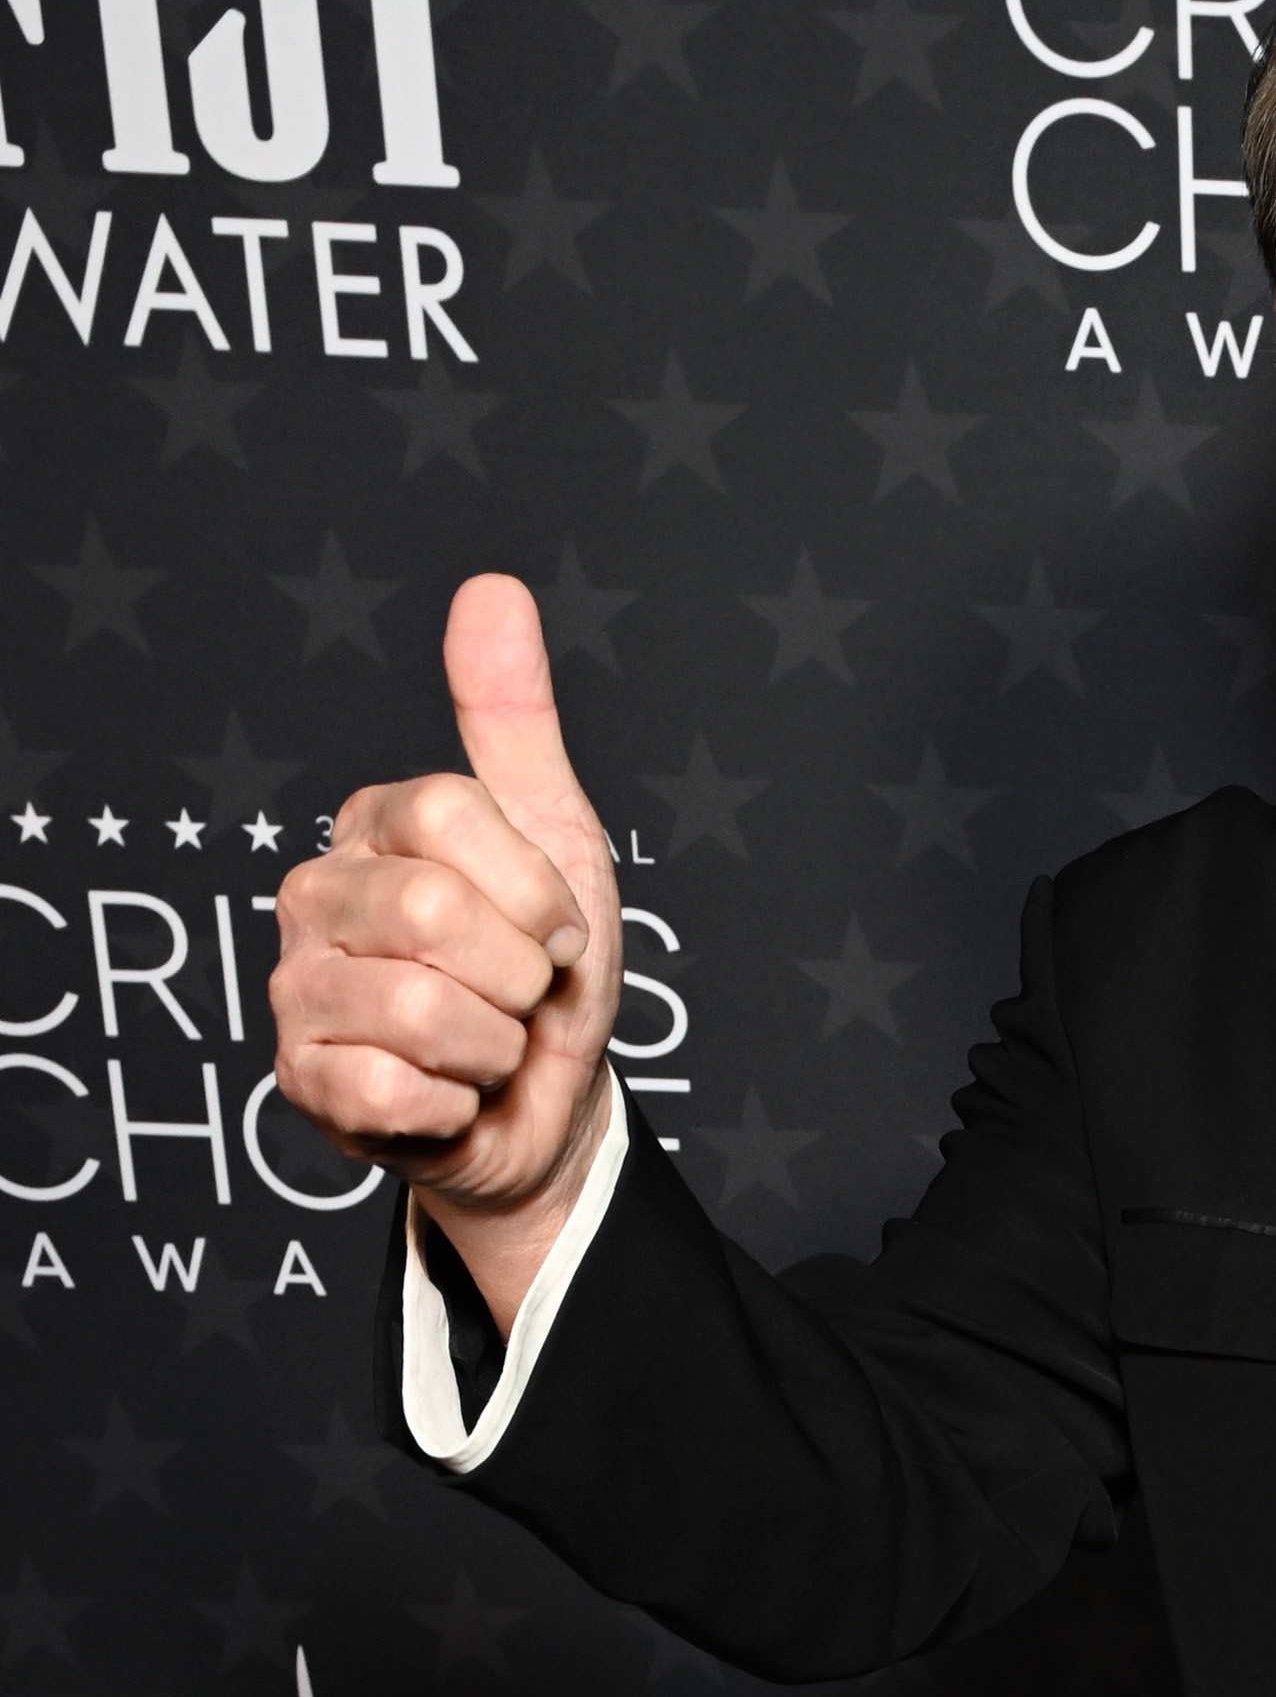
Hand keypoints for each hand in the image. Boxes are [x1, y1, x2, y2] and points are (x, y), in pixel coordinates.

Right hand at [270, 572, 622, 1331]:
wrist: (546, 1105)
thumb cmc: (547, 970)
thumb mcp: (554, 834)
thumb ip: (512, 718)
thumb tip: (491, 591)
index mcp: (375, 823)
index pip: (451, 815)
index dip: (534, 889)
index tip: (553, 927)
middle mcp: (317, 894)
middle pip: (432, 912)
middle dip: (518, 974)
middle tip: (519, 992)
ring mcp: (300, 988)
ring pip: (418, 1009)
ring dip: (492, 1044)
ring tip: (485, 1041)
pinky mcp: (304, 1080)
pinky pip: (393, 1088)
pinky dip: (454, 1103)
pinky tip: (448, 1091)